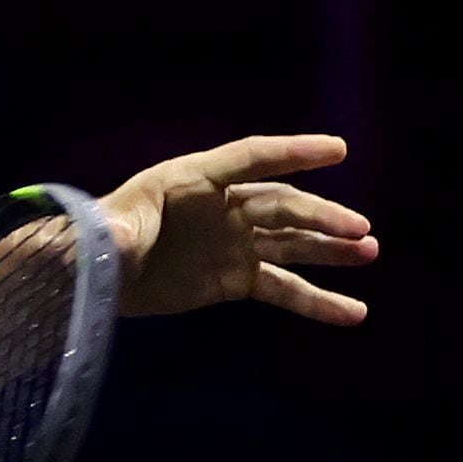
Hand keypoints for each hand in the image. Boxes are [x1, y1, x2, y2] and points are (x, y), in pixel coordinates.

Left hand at [103, 133, 375, 323]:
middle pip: (281, 206)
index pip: (251, 158)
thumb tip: (116, 241)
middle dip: (321, 217)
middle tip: (361, 231)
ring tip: (369, 252)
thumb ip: (120, 231)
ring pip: (292, 243)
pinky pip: (282, 287)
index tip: (337, 150)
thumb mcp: (107, 231)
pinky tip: (353, 312)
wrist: (93, 278)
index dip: (291, 153)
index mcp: (193, 179)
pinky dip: (316, 300)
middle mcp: (223, 206)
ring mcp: (233, 242)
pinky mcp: (234, 279)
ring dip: (331, 248)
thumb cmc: (95, 243)